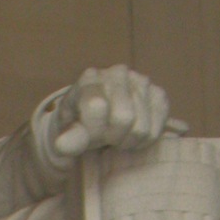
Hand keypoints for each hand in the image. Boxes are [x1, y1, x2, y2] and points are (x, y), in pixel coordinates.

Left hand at [49, 65, 179, 160]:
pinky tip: (132, 132)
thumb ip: (69, 138)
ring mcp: (141, 81)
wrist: (96, 119)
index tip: (88, 135)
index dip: (94, 131)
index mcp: (91, 78)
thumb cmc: (80, 124)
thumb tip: (62, 146)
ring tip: (117, 135)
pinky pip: (157, 129)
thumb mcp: (68, 132)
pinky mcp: (158, 95)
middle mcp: (118, 73)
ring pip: (142, 128)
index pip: (97, 107)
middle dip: (112, 137)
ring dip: (127, 141)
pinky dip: (143, 140)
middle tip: (104, 137)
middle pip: (124, 119)